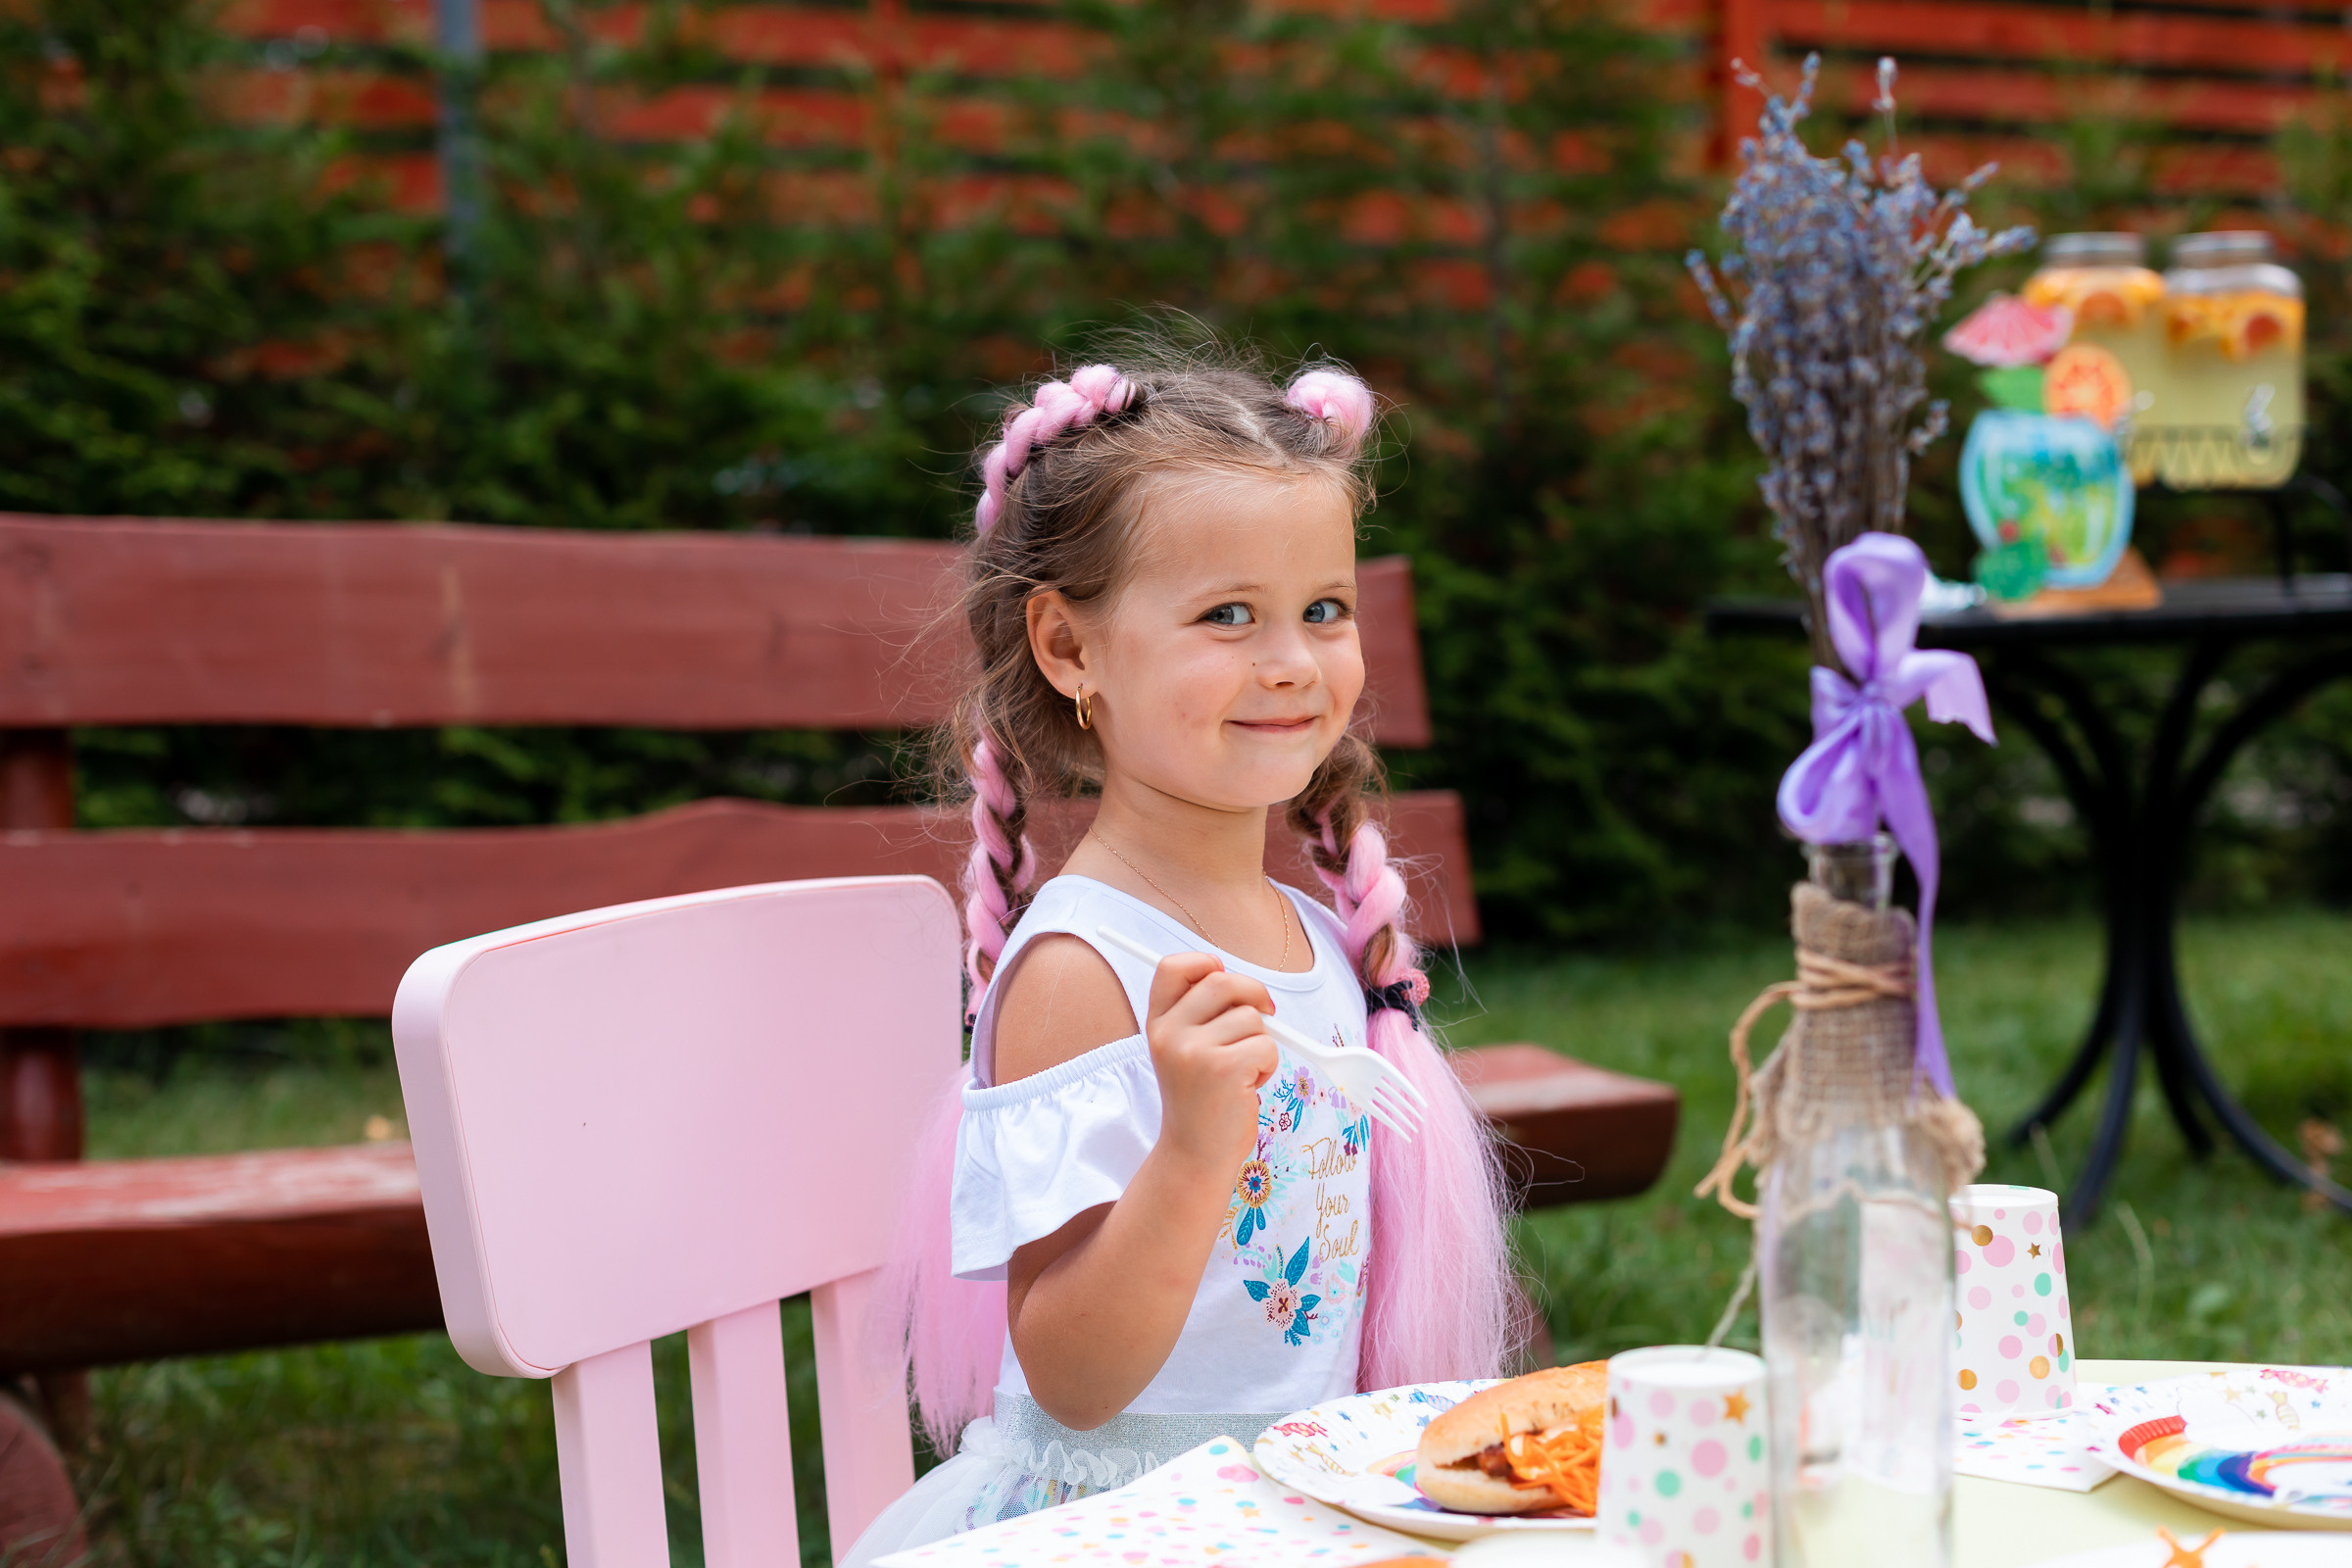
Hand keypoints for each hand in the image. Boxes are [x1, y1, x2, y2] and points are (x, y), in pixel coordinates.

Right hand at [1144, 952, 1278, 1175]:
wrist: (1195, 1155)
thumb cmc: (1202, 1100)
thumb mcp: (1186, 1051)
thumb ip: (1202, 1015)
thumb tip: (1246, 985)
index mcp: (1158, 1023)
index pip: (1172, 967)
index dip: (1203, 963)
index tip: (1222, 976)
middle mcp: (1169, 1034)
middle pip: (1223, 981)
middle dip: (1253, 996)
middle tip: (1264, 1017)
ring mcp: (1194, 1051)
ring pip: (1252, 1017)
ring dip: (1261, 1042)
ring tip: (1243, 1072)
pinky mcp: (1223, 1069)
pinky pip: (1267, 1045)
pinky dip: (1269, 1065)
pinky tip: (1249, 1086)